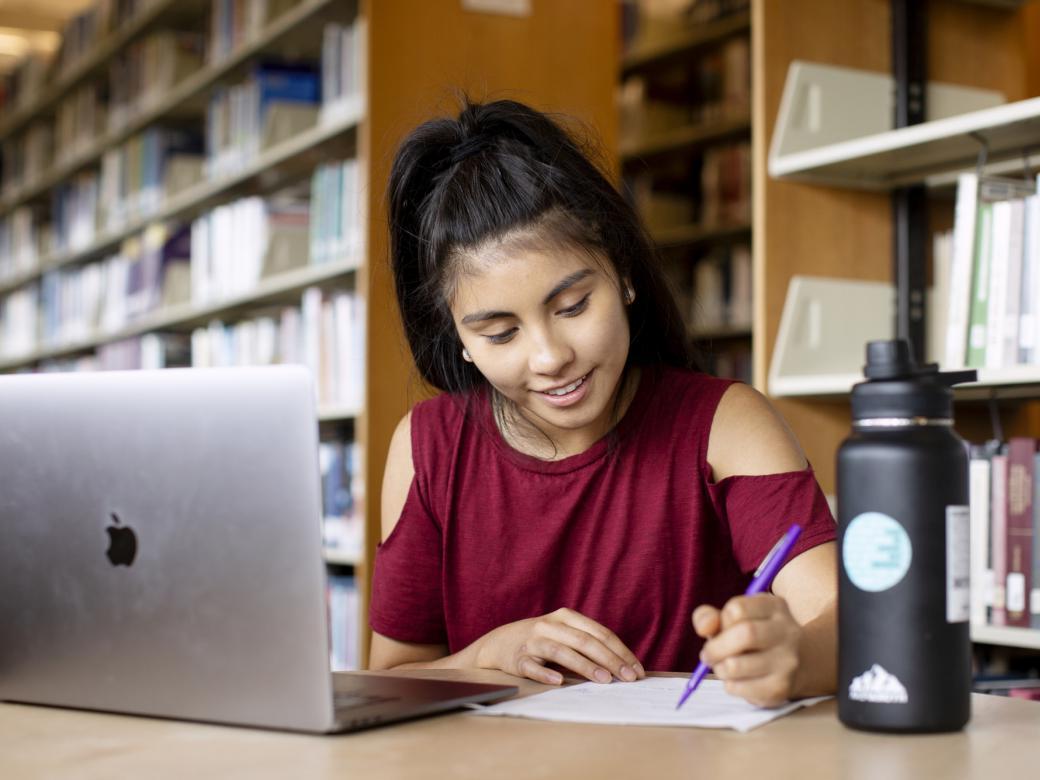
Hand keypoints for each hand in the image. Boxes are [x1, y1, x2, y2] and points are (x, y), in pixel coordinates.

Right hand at [475, 608, 645, 685]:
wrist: (498, 643)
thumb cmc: (541, 640)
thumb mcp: (563, 633)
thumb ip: (587, 643)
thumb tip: (623, 665)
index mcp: (565, 616)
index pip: (599, 633)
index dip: (620, 651)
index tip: (636, 669)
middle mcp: (550, 625)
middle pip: (585, 641)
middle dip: (611, 660)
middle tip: (628, 678)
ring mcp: (533, 641)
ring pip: (562, 652)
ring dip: (585, 666)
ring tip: (604, 680)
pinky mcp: (518, 658)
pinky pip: (533, 666)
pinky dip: (545, 673)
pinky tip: (559, 681)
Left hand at [692, 594, 801, 707]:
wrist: (800, 664)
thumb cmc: (755, 638)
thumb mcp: (735, 619)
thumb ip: (710, 617)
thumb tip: (704, 628)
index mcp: (775, 606)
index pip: (737, 609)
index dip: (721, 621)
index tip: (720, 629)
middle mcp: (787, 631)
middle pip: (745, 634)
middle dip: (716, 648)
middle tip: (708, 655)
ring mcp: (787, 661)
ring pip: (736, 665)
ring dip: (720, 668)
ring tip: (722, 667)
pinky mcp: (781, 687)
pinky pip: (740, 688)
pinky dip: (730, 685)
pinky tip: (738, 680)